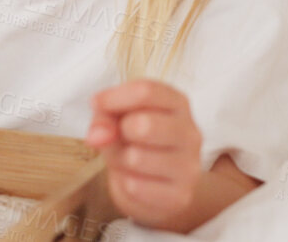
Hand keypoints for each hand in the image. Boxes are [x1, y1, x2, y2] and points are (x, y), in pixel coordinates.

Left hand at [86, 79, 204, 226]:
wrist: (157, 186)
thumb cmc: (135, 142)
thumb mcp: (116, 120)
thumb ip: (104, 118)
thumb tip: (98, 134)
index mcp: (177, 104)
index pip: (146, 91)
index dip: (114, 97)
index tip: (97, 104)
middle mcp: (191, 133)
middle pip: (145, 124)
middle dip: (121, 130)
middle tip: (121, 136)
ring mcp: (189, 166)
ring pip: (136, 158)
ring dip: (120, 159)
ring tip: (128, 160)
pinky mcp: (180, 196)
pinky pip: (134, 186)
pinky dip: (124, 183)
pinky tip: (135, 180)